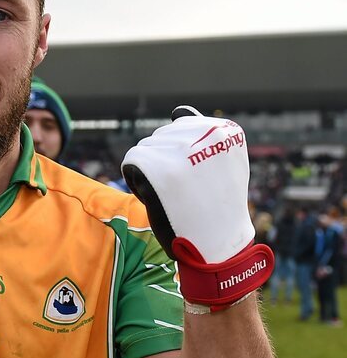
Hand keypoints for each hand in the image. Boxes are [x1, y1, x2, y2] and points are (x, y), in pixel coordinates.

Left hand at [121, 105, 273, 307]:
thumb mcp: (218, 164)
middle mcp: (207, 134)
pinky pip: (131, 161)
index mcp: (226, 130)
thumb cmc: (215, 207)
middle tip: (187, 192)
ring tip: (176, 195)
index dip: (182, 158)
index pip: (183, 127)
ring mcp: (183, 150)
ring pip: (145, 148)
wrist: (216, 246)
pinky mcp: (161, 168)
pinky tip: (156, 197)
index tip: (198, 181)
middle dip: (165, 163)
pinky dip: (136, 181)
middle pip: (162, 137)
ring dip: (151, 173)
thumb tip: (178, 111)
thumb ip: (201, 136)